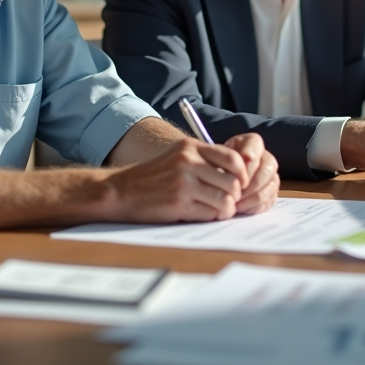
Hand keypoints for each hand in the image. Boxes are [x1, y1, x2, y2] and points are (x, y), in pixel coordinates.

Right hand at [103, 139, 248, 222]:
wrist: (121, 191)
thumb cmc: (153, 176)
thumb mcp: (177, 155)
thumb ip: (204, 158)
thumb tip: (239, 172)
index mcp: (191, 147)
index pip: (233, 158)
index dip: (242, 173)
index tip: (239, 182)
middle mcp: (188, 162)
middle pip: (233, 181)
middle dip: (235, 195)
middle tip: (229, 200)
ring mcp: (183, 183)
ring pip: (225, 200)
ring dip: (226, 209)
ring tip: (219, 210)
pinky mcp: (178, 204)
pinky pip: (210, 214)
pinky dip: (212, 217)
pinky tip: (204, 214)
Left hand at [224, 133, 278, 214]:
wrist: (215, 182)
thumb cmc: (216, 169)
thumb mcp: (216, 159)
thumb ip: (231, 157)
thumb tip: (247, 159)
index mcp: (251, 143)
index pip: (256, 144)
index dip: (249, 156)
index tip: (240, 166)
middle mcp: (264, 157)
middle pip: (268, 167)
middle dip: (251, 182)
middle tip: (236, 191)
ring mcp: (270, 176)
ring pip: (271, 185)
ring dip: (252, 196)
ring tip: (236, 203)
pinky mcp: (271, 193)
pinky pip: (269, 200)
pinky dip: (254, 206)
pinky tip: (241, 208)